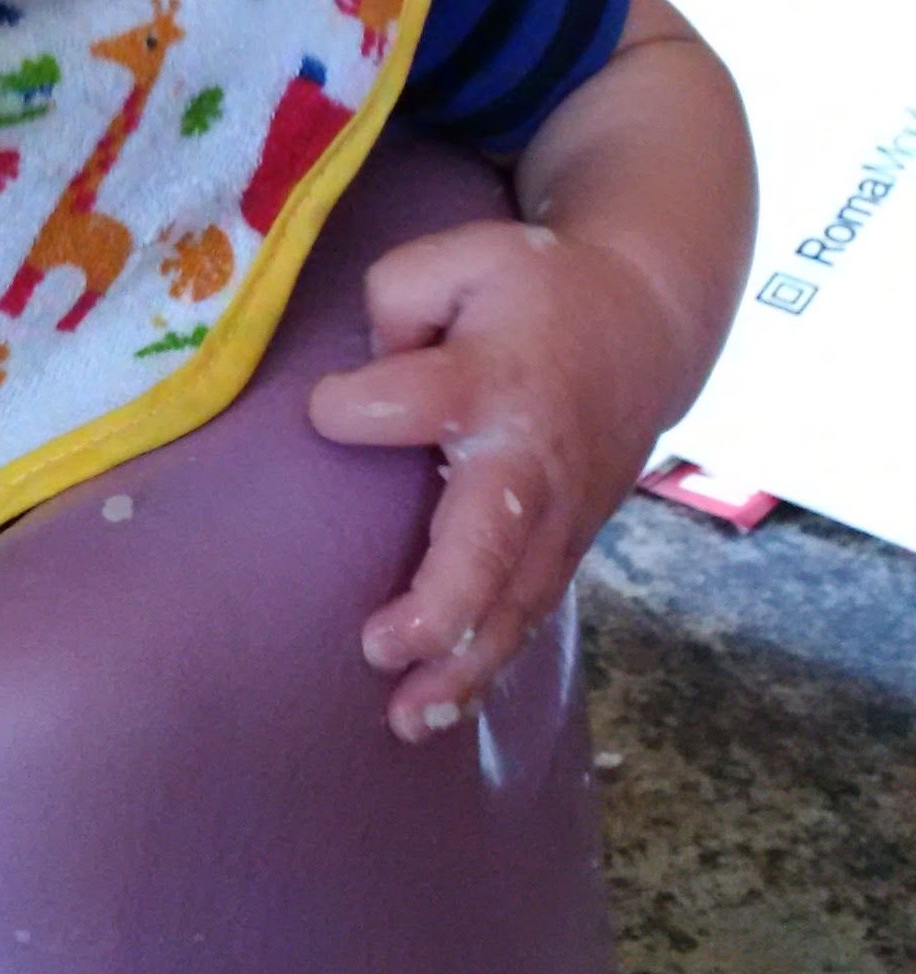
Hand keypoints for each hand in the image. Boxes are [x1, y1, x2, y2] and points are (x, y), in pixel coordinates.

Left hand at [307, 217, 674, 741]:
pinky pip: (527, 614)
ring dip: (461, 667)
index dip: (351, 406)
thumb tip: (368, 368)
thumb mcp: (464, 255)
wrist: (644, 326)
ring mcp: (555, 514)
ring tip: (405, 718)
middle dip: (439, 608)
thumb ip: (398, 296)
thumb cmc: (534, 291)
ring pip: (514, 604)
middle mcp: (526, 460)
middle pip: (487, 546)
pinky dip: (488, 666)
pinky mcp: (565, 545)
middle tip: (378, 647)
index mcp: (489, 378)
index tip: (329, 406)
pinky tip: (440, 708)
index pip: (406, 402)